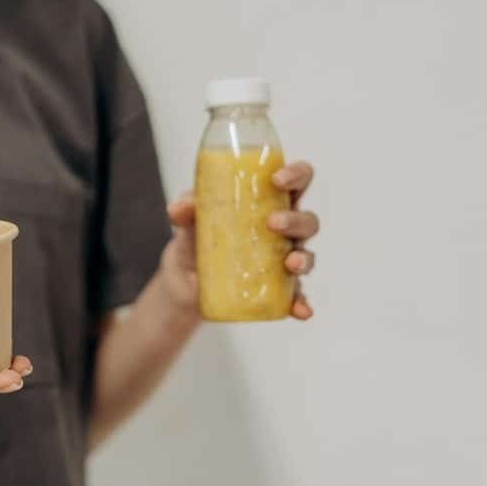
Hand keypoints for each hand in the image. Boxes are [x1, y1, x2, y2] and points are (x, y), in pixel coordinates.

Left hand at [160, 160, 319, 319]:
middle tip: (272, 223)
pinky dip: (301, 303)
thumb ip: (184, 210)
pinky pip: (296, 296)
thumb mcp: (187, 220)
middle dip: (295, 220)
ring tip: (291, 263)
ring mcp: (282, 259)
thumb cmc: (196, 235)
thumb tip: (180, 207)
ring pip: (306, 254)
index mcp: (270, 201)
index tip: (278, 179)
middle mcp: (284, 229)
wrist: (185, 277)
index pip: (297, 181)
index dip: (296, 174)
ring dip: (304, 258)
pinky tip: (301, 311)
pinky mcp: (277, 289)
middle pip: (306, 219)